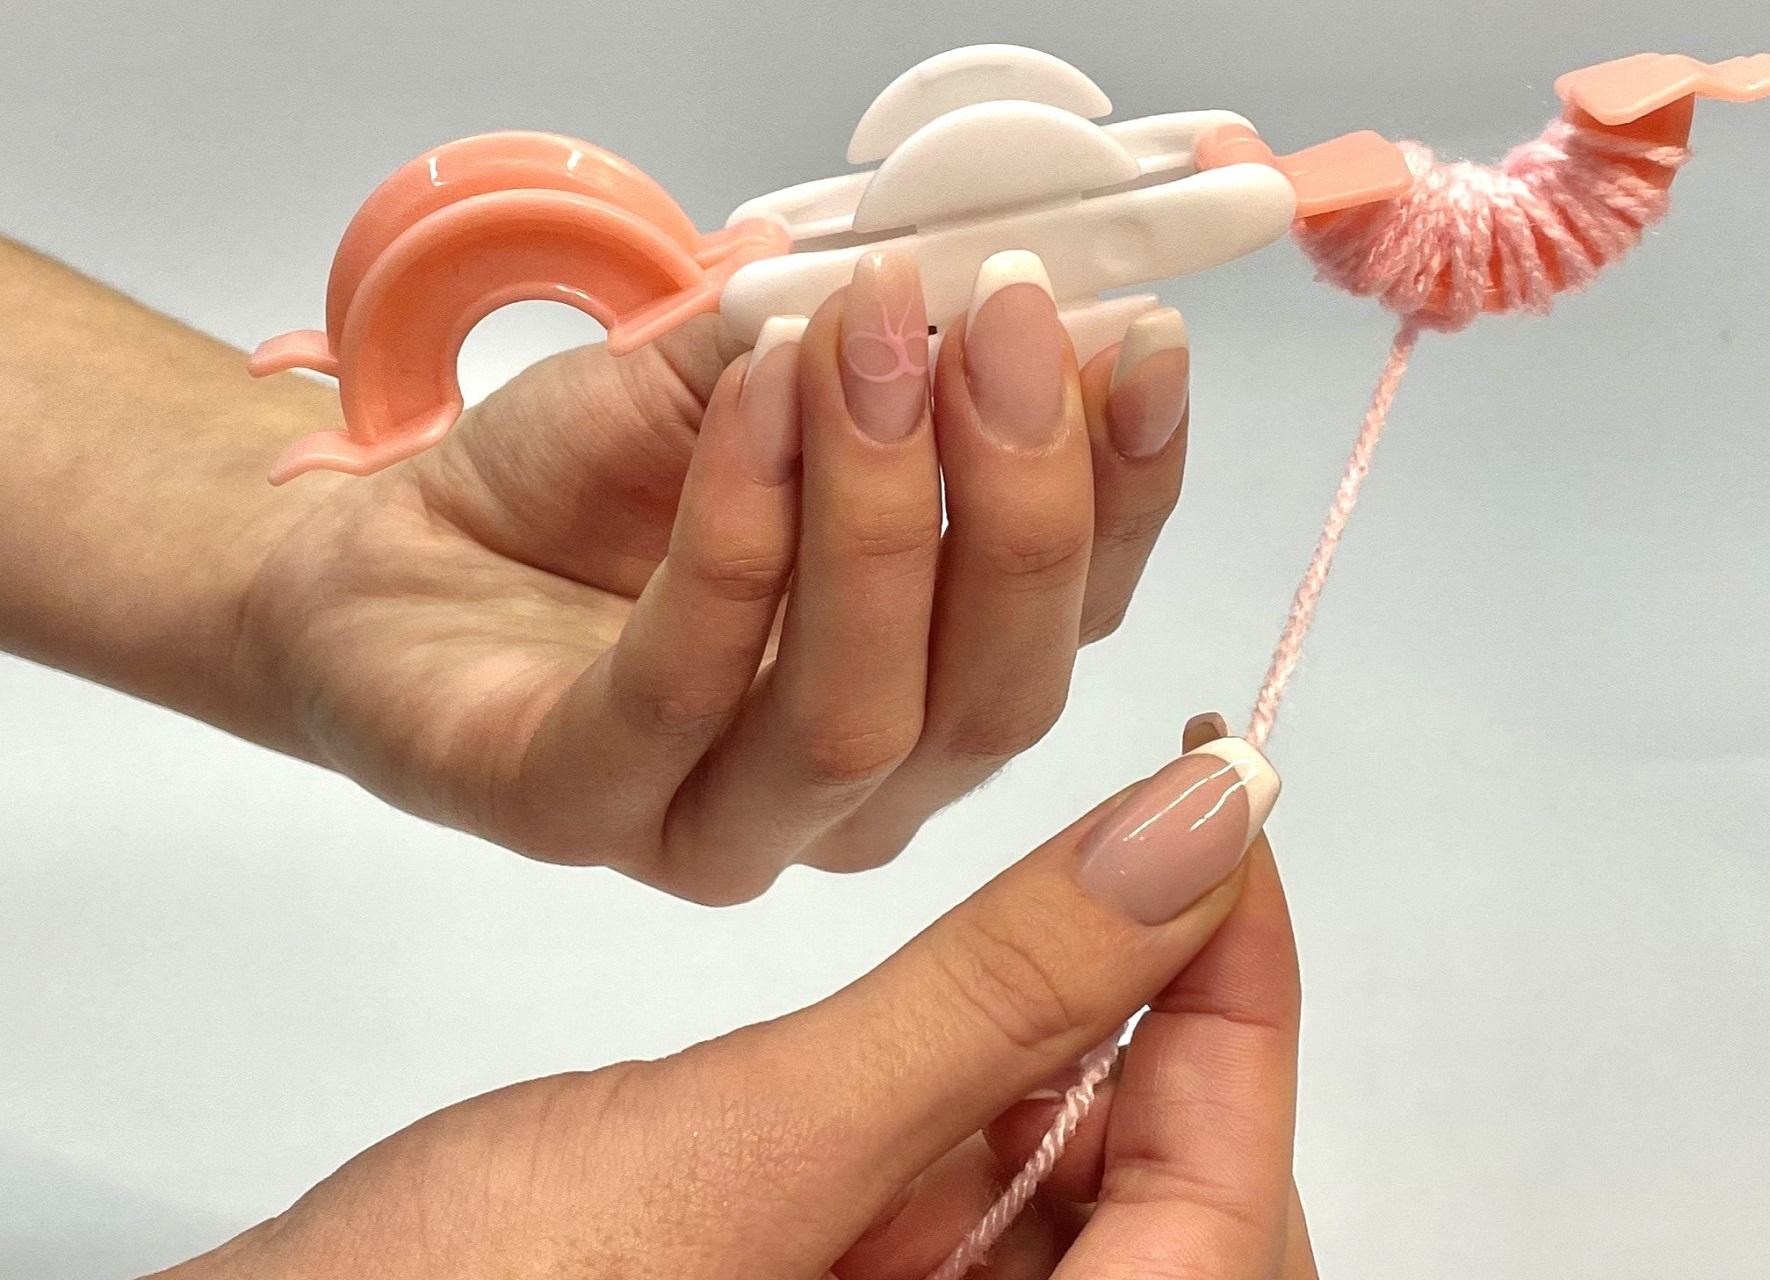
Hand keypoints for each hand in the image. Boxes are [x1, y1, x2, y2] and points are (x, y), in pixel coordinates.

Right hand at [157, 716, 1312, 1279]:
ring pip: (1095, 1202)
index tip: (1222, 825)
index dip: (1247, 1004)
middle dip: (1166, 1031)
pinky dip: (988, 1096)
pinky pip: (993, 1212)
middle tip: (1129, 852)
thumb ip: (991, 998)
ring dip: (1073, 1053)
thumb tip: (1191, 835)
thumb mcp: (756, 1143)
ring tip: (1038, 912)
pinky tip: (954, 1009)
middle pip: (1186, 1211)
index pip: (1228, 1212)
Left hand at [240, 249, 1193, 900]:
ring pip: (862, 718)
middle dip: (1021, 497)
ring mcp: (720, 824)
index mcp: (930, 690)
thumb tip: (1016, 274)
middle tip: (996, 320)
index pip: (1075, 619)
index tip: (1138, 335)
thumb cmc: (576, 489)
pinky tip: (740, 395)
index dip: (1127, 486)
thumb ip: (877, 350)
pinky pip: (684, 687)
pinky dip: (735, 528)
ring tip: (861, 341)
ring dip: (882, 512)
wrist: (380, 554)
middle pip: (1004, 698)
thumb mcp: (751, 377)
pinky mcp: (578, 811)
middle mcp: (856, 787)